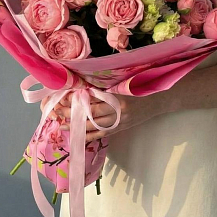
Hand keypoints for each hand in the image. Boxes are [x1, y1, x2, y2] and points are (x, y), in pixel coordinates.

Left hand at [42, 91, 166, 142]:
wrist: (160, 99)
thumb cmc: (143, 85)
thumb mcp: (125, 81)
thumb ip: (108, 83)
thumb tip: (85, 83)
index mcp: (118, 97)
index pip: (92, 99)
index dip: (76, 99)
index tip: (62, 97)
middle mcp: (117, 112)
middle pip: (89, 114)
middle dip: (71, 113)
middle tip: (56, 111)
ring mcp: (119, 122)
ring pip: (93, 126)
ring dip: (76, 125)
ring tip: (62, 123)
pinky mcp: (121, 128)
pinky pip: (102, 133)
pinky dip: (89, 135)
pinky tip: (78, 135)